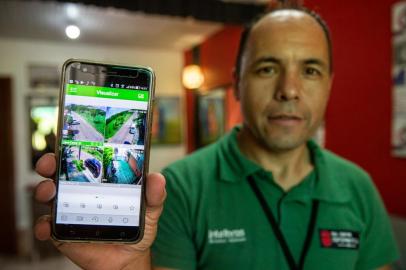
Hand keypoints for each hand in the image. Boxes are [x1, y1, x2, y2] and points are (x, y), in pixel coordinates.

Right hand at [34, 153, 165, 269]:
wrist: (129, 258)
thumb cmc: (137, 227)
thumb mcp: (150, 209)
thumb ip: (154, 195)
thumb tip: (157, 179)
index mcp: (99, 180)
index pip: (83, 158)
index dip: (71, 147)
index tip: (67, 140)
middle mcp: (80, 191)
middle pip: (58, 172)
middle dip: (49, 163)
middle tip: (50, 164)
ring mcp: (68, 210)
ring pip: (48, 194)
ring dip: (43, 190)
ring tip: (49, 192)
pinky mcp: (61, 232)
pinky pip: (46, 226)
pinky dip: (42, 226)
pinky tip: (48, 226)